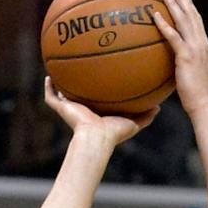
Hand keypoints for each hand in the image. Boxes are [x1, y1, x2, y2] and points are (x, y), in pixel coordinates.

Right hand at [40, 78, 156, 145]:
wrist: (96, 139)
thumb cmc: (114, 135)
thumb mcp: (134, 123)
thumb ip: (145, 116)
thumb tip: (159, 107)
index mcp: (97, 113)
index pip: (96, 99)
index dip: (97, 89)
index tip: (100, 77)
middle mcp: (82, 110)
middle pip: (78, 95)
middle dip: (77, 83)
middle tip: (79, 68)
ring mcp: (70, 109)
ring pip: (61, 94)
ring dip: (60, 83)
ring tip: (59, 68)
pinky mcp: (61, 109)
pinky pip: (51, 97)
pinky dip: (48, 87)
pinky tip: (49, 75)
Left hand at [152, 0, 207, 116]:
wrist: (203, 104)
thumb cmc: (195, 94)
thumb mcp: (190, 74)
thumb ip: (183, 62)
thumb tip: (171, 60)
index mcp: (203, 45)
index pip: (196, 19)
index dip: (190, 4)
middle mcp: (201, 42)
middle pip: (190, 13)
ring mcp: (195, 48)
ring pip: (183, 20)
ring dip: (172, 3)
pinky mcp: (186, 56)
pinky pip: (173, 37)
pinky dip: (164, 24)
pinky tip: (154, 15)